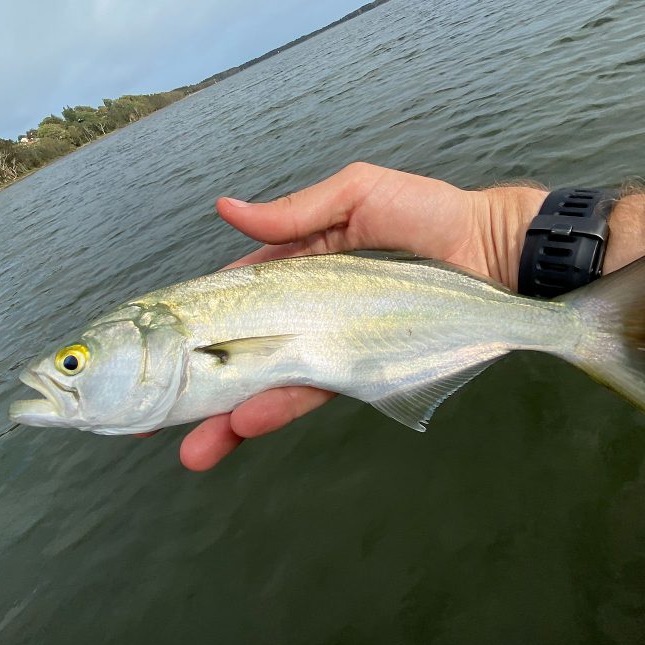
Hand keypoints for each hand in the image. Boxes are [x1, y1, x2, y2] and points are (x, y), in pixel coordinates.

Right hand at [175, 162, 546, 469]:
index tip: (151, 350)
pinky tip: (245, 423)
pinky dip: (279, 407)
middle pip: (239, 352)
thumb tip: (225, 209)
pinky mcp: (361, 369)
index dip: (191, 325)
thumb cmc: (430, 214)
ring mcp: (331, 344)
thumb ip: (294, 212)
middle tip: (152, 426)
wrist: (494, 253)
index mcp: (297, 267)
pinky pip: (313, 391)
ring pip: (268, 385)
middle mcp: (306, 312)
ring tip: (193, 450)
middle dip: (197, 390)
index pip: (232, 299)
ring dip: (228, 418)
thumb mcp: (357, 195)